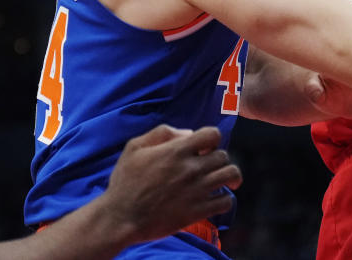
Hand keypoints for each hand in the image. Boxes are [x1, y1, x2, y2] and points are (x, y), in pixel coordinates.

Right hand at [98, 125, 241, 243]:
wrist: (120, 218)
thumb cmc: (125, 182)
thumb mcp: (135, 148)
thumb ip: (162, 133)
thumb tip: (189, 133)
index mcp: (177, 151)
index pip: (213, 134)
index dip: (211, 138)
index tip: (205, 147)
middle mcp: (191, 169)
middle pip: (223, 155)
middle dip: (217, 158)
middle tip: (208, 166)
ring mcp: (197, 190)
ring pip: (231, 175)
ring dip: (229, 176)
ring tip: (223, 179)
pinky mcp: (198, 211)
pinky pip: (226, 202)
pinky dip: (225, 199)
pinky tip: (216, 198)